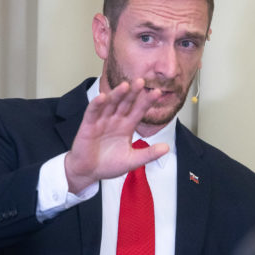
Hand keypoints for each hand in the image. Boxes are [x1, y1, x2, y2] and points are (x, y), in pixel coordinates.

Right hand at [64, 78, 169, 193]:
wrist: (89, 172)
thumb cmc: (108, 164)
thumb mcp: (132, 160)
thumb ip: (149, 154)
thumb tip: (166, 148)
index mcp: (126, 126)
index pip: (139, 110)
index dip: (147, 101)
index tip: (158, 93)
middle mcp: (115, 120)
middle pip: (125, 103)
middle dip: (133, 93)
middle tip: (141, 82)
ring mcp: (101, 121)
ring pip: (110, 104)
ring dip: (116, 94)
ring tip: (125, 86)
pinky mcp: (88, 125)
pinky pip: (92, 112)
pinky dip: (97, 104)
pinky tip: (102, 97)